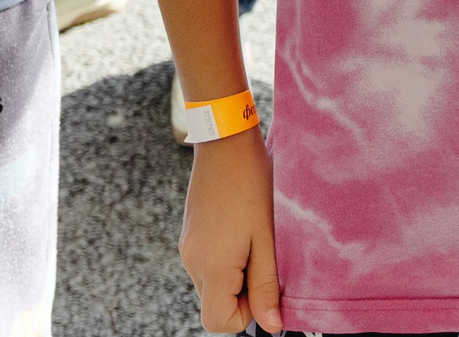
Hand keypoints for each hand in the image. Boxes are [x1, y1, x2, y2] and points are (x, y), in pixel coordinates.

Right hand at [178, 129, 281, 333]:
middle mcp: (192, 261)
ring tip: (254, 239)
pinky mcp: (189, 232)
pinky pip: (206, 262)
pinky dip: (225, 259)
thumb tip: (272, 326)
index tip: (264, 286)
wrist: (225, 140)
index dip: (245, 316)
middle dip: (241, 294)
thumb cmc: (251, 185)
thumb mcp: (266, 238)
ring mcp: (187, 245)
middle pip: (214, 304)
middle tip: (263, 257)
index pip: (217, 322)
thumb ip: (266, 286)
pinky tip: (242, 229)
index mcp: (211, 266)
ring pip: (211, 283)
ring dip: (235, 275)